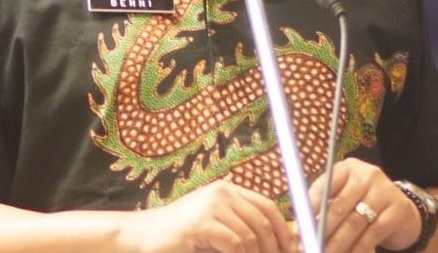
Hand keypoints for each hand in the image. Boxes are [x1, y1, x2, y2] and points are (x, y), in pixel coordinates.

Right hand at [118, 179, 296, 252]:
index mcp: (226, 190)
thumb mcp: (215, 227)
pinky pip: (234, 243)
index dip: (285, 229)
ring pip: (250, 234)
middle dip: (276, 246)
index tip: (293, 250)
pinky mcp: (201, 223)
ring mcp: (210, 206)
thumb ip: (240, 227)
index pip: (267, 205)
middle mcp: (221, 193)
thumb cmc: (180, 237)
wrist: (143, 236)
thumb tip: (277, 242)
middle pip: (263, 219)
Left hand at [308, 158, 420, 252]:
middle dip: (322, 231)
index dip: (311, 207)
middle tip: (312, 245)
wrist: (403, 213)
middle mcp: (367, 175)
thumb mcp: (346, 198)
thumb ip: (326, 207)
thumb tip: (301, 227)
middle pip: (339, 205)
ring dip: (338, 243)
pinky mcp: (398, 210)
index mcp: (348, 168)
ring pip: (354, 222)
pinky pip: (373, 233)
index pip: (325, 185)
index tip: (300, 227)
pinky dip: (358, 249)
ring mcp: (385, 191)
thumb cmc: (365, 204)